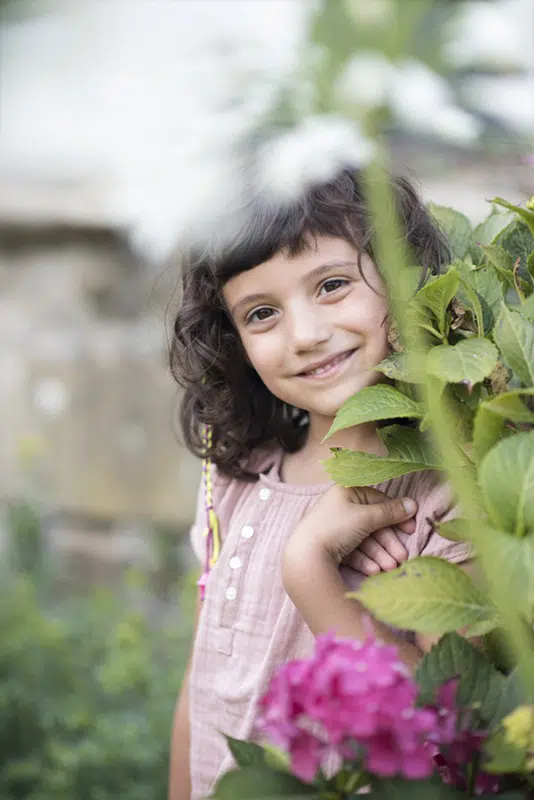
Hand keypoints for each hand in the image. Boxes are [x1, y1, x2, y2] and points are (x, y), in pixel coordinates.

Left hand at [287, 484, 417, 567]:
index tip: (410, 530)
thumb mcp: (366, 517)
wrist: (306, 555)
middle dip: (388, 543)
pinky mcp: (332, 546)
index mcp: (346, 492)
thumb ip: (390, 512)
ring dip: (380, 554)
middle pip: (373, 524)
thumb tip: (413, 504)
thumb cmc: (336, 528)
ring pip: (365, 540)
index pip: (378, 501)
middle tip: (402, 557)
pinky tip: (373, 571)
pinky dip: (365, 560)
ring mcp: (335, 527)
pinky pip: (353, 551)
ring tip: (390, 568)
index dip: (396, 515)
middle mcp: (340, 507)